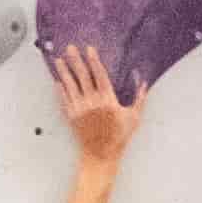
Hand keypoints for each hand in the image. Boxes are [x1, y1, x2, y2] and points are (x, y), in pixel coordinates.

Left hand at [46, 38, 135, 160]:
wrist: (101, 155)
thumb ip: (139, 98)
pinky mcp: (72, 117)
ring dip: (64, 72)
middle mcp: (92, 102)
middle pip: (82, 76)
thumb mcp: (134, 117)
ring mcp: (80, 110)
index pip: (99, 75)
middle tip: (69, 47)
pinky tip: (57, 80)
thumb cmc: (119, 137)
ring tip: (58, 60)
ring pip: (70, 86)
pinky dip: (60, 89)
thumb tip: (144, 83)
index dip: (93, 60)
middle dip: (75, 60)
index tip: (89, 48)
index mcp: (107, 100)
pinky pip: (64, 100)